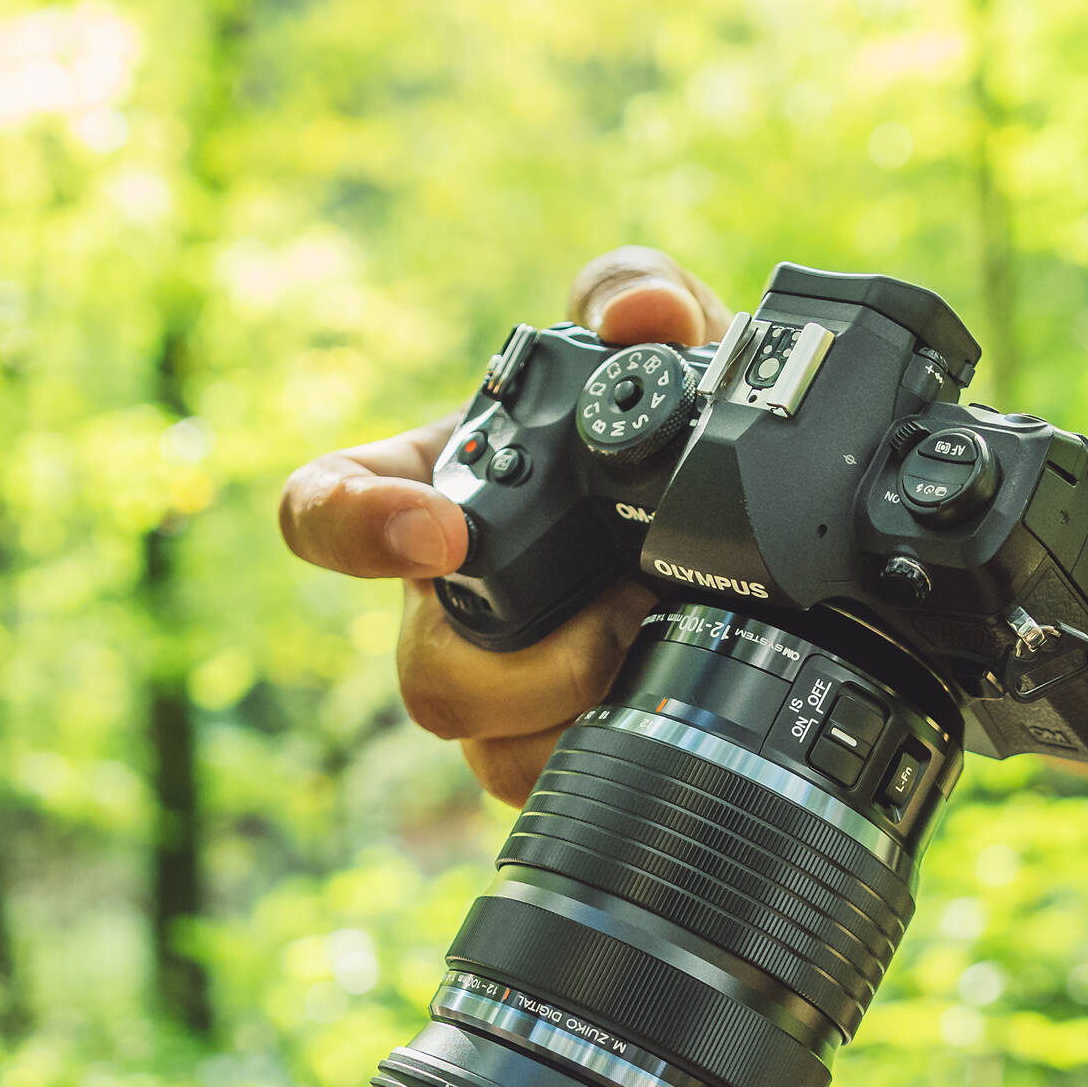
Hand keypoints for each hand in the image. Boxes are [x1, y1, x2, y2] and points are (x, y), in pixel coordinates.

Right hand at [278, 246, 731, 804]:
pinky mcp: (552, 753)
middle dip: (522, 664)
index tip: (438, 532)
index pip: (324, 511)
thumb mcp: (671, 344)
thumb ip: (645, 295)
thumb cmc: (669, 436)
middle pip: (424, 673)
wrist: (763, 550)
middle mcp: (448, 603)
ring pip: (486, 748)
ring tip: (665, 649)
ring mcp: (498, 691)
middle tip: (625, 614)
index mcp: (435, 493)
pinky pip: (546, 791)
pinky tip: (674, 709)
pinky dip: (611, 758)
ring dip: (578, 712)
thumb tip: (640, 313)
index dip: (352, 526)